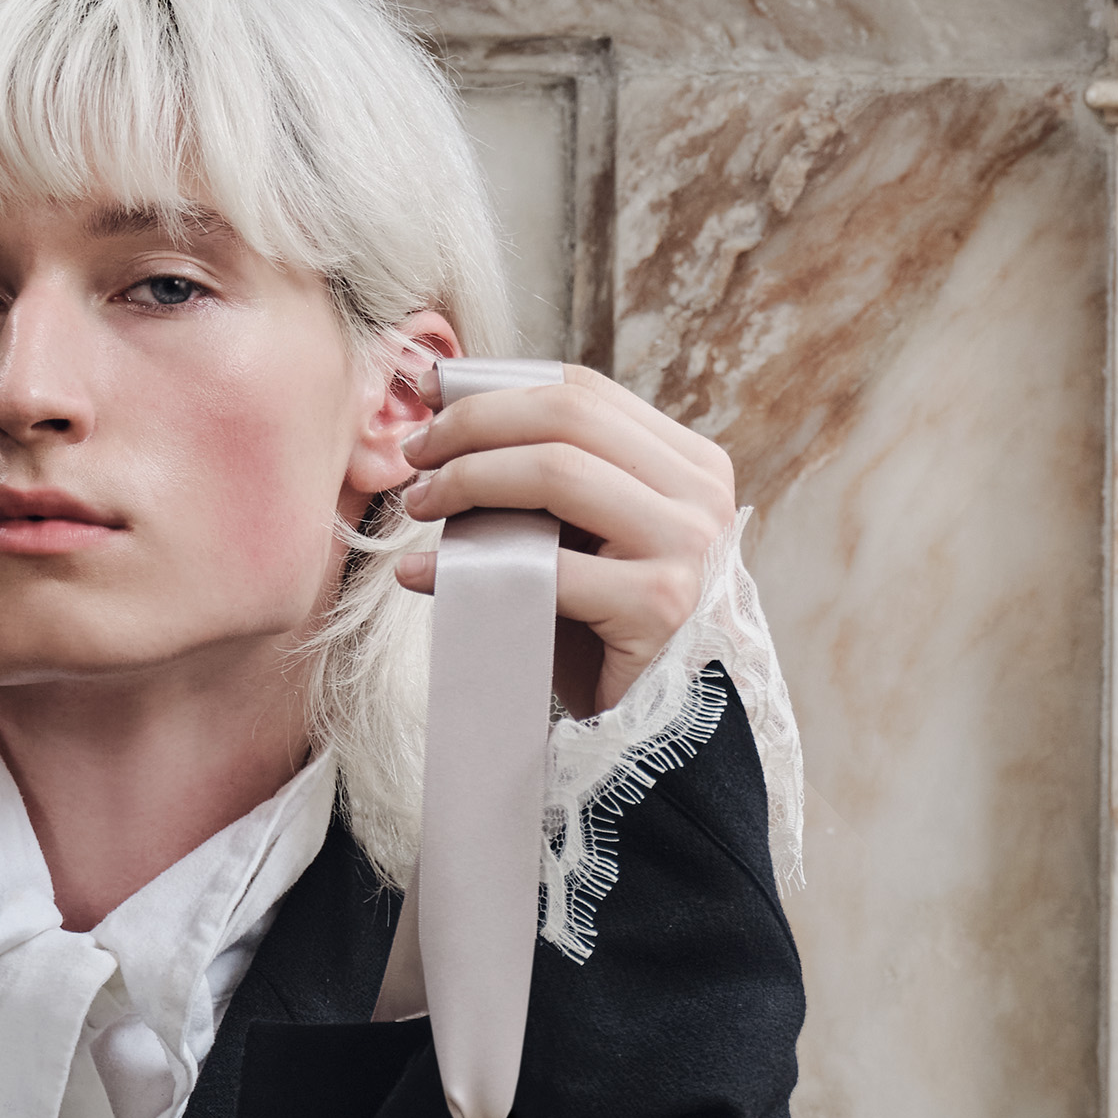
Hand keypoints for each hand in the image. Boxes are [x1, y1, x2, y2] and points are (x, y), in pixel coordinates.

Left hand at [395, 364, 738, 713]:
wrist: (654, 729)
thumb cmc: (604, 630)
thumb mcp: (585, 539)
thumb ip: (545, 485)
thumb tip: (442, 427)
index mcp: (690, 464)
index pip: (584, 392)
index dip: (498, 388)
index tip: (433, 406)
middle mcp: (700, 494)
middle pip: (568, 418)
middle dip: (474, 425)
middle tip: (417, 456)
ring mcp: (687, 547)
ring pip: (557, 472)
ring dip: (469, 479)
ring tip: (420, 505)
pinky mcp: (659, 604)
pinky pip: (542, 567)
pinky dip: (465, 567)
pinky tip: (422, 575)